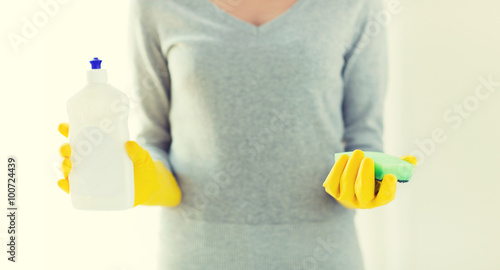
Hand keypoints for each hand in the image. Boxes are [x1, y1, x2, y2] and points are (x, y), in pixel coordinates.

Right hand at [57, 123, 180, 206]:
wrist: (149, 188)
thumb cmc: (143, 167)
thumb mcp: (142, 157)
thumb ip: (137, 151)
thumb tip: (129, 144)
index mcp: (101, 147)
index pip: (81, 136)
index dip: (69, 131)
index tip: (63, 126)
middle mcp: (91, 160)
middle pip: (71, 153)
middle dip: (64, 149)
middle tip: (67, 148)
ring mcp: (90, 176)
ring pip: (70, 170)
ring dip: (64, 166)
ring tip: (67, 164)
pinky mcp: (92, 191)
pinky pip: (74, 189)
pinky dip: (66, 186)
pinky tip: (62, 183)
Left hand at [322, 149, 412, 208]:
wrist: (351, 183)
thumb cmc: (373, 176)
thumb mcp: (387, 170)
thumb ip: (399, 164)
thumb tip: (412, 159)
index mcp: (379, 198)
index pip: (385, 197)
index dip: (388, 188)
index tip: (390, 176)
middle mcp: (363, 202)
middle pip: (363, 191)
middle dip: (365, 175)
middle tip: (368, 159)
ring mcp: (346, 198)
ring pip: (347, 183)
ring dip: (352, 167)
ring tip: (358, 153)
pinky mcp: (333, 191)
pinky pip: (333, 181)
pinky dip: (338, 169)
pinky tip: (344, 158)